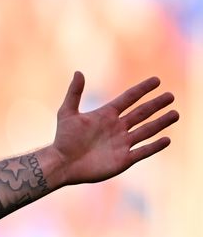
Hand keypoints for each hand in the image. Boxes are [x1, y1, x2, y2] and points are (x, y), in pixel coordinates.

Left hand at [50, 71, 178, 185]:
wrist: (62, 164)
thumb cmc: (63, 139)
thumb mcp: (67, 113)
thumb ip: (74, 93)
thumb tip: (78, 72)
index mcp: (106, 115)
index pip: (128, 98)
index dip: (142, 89)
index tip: (156, 80)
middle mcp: (117, 128)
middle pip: (141, 113)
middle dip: (156, 104)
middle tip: (170, 96)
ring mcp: (122, 143)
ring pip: (146, 131)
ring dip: (161, 123)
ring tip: (175, 114)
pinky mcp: (123, 159)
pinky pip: (143, 151)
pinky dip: (155, 146)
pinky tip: (167, 139)